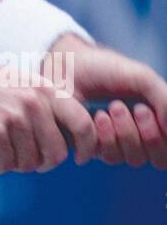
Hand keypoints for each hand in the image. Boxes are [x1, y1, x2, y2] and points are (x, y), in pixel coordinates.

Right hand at [0, 48, 98, 174]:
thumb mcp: (18, 84)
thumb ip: (44, 106)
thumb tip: (67, 144)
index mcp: (44, 88)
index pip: (83, 123)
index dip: (86, 146)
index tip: (79, 158)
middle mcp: (34, 101)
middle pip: (56, 154)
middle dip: (41, 163)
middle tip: (21, 159)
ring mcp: (14, 116)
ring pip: (29, 163)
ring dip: (13, 164)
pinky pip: (5, 165)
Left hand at [48, 34, 166, 168]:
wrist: (68, 66)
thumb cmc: (105, 69)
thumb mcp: (142, 77)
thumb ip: (164, 99)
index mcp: (154, 118)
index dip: (164, 137)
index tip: (148, 110)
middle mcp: (138, 134)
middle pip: (158, 159)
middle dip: (149, 135)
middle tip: (138, 110)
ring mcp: (116, 143)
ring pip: (133, 159)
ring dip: (127, 133)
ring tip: (114, 107)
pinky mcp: (93, 147)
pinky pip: (109, 156)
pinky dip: (107, 137)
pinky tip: (98, 116)